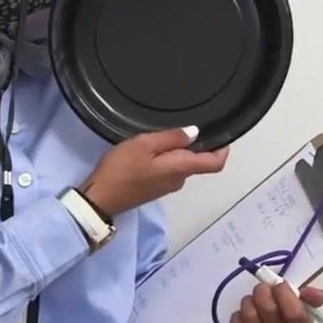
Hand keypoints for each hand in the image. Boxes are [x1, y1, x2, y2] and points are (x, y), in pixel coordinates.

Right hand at [79, 126, 229, 216]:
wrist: (99, 198)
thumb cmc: (122, 168)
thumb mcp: (145, 144)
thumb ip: (172, 138)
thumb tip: (195, 133)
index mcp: (182, 168)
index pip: (215, 163)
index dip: (223, 148)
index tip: (221, 132)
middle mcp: (180, 180)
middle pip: (198, 161)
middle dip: (195, 144)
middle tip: (180, 124)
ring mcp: (167, 186)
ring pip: (181, 165)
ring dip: (177, 151)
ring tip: (160, 135)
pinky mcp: (155, 189)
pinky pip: (169, 170)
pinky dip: (166, 159)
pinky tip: (150, 149)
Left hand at [228, 282, 322, 322]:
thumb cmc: (275, 315)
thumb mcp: (292, 301)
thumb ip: (307, 295)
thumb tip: (320, 295)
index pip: (297, 315)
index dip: (285, 295)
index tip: (279, 285)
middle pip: (270, 311)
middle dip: (262, 293)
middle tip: (260, 292)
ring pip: (250, 316)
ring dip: (247, 304)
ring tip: (250, 305)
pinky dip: (236, 319)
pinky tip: (241, 320)